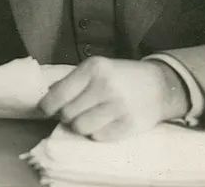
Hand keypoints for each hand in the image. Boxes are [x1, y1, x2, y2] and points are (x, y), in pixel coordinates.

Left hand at [39, 57, 188, 140]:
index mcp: (93, 67)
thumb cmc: (120, 76)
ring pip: (81, 128)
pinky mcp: (128, 124)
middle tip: (77, 110)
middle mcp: (105, 85)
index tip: (46, 109)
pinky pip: (98, 137)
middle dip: (68, 115)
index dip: (47, 106)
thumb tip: (47, 96)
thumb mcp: (97, 67)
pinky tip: (106, 121)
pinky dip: (98, 133)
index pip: (58, 94)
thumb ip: (72, 80)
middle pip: (67, 114)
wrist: (158, 84)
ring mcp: (118, 106)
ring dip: (82, 126)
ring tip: (92, 116)